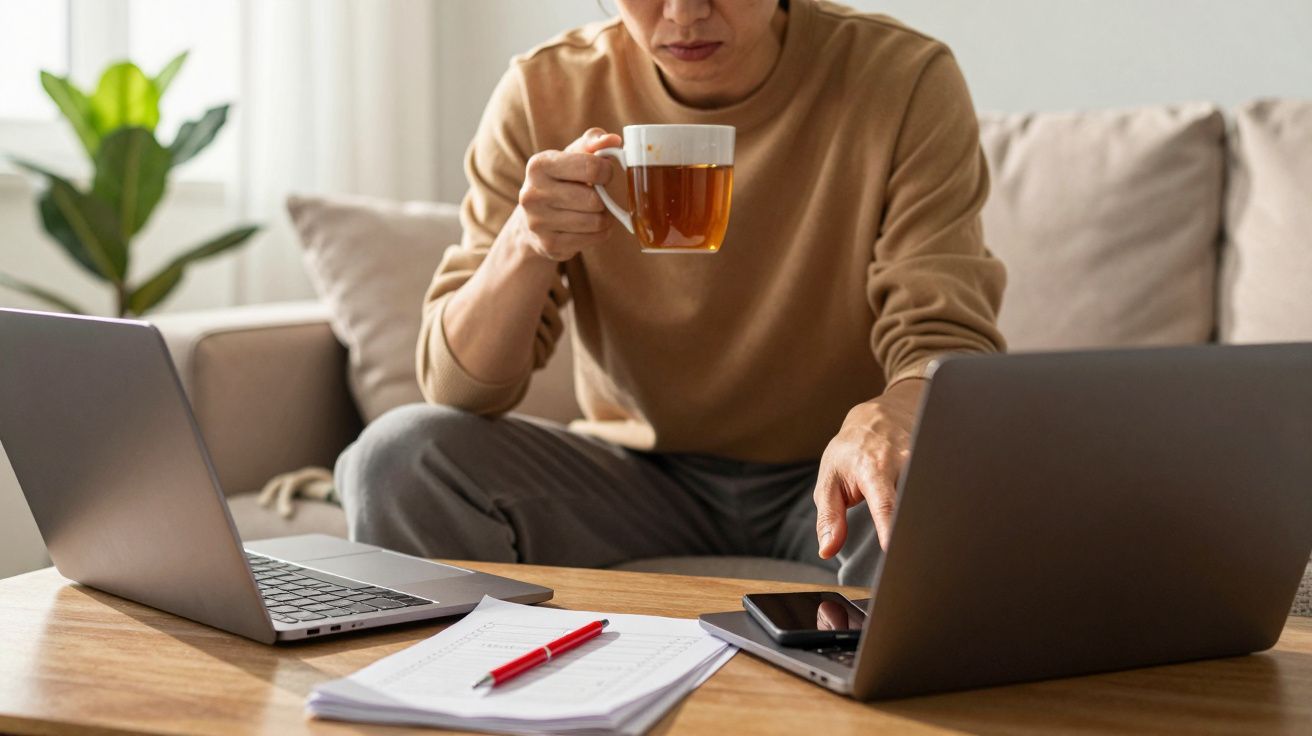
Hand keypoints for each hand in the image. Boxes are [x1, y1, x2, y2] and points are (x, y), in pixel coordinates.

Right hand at [515, 127, 622, 261]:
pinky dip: (600, 232)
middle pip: (593, 199)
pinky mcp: (549, 245)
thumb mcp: (571, 156)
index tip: (603, 174)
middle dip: (603, 198)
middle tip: (596, 196)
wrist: (532, 221)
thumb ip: (592, 142)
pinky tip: (589, 226)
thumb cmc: (560, 181)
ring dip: (603, 216)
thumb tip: (613, 140)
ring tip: (593, 211)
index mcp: (538, 165)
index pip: (591, 167)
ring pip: (596, 221)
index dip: (606, 171)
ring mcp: (538, 223)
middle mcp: (532, 194)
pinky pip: (594, 238)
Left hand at [814, 379, 925, 557]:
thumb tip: (827, 550)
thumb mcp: (829, 482)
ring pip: (931, 496)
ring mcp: (925, 459)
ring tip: (923, 539)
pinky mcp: (938, 461)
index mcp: (873, 468)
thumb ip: (829, 518)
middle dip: (912, 529)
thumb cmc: (849, 454)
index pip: (885, 504)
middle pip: (914, 503)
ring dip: (926, 519)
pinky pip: (940, 489)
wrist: (876, 418)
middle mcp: (903, 462)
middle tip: (908, 556)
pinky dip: (936, 507)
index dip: (890, 529)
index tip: (893, 550)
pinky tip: (933, 518)